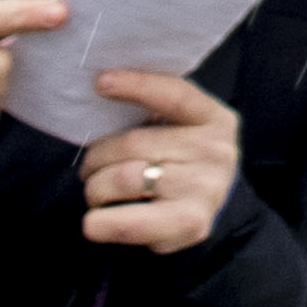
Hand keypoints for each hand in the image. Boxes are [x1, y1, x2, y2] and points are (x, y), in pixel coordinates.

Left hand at [78, 66, 246, 257]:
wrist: (202, 212)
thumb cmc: (178, 166)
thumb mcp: (179, 132)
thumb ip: (153, 117)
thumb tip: (103, 91)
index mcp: (215, 119)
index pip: (176, 95)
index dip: (138, 86)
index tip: (101, 82)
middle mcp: (217, 151)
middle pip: (134, 143)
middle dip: (97, 158)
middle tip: (89, 168)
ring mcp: (207, 188)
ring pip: (124, 178)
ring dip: (95, 188)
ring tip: (97, 193)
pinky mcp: (191, 224)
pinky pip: (127, 222)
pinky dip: (99, 222)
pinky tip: (96, 222)